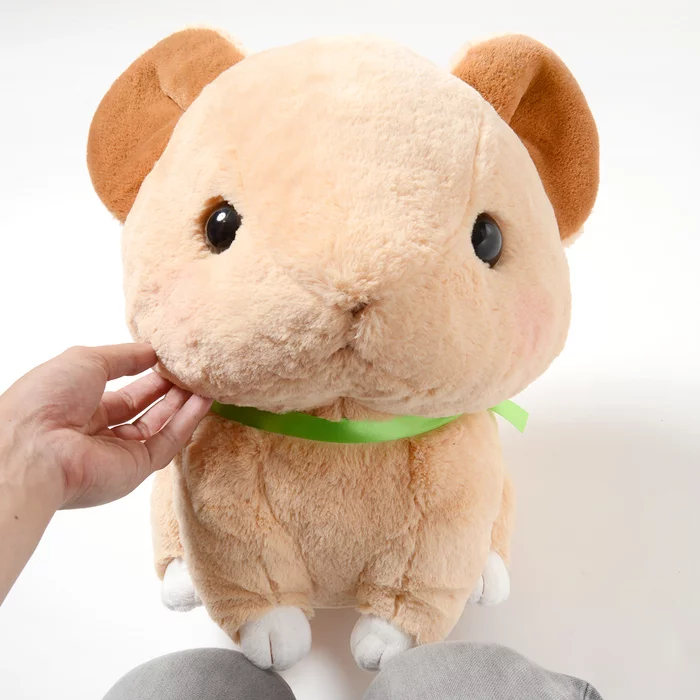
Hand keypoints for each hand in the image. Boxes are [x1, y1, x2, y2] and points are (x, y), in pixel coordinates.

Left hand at [0, 343, 211, 508]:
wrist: (35, 447)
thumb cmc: (49, 398)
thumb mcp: (86, 361)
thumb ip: (124, 356)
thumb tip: (153, 351)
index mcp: (81, 409)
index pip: (124, 394)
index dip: (149, 377)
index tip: (172, 361)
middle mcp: (100, 434)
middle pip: (144, 411)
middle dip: (169, 390)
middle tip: (192, 371)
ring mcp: (119, 453)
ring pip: (160, 427)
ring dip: (182, 404)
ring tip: (204, 382)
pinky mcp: (136, 469)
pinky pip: (167, 443)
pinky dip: (186, 422)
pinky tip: (203, 400)